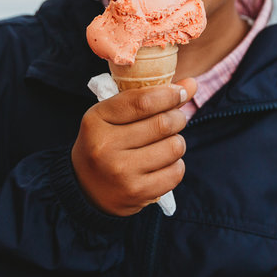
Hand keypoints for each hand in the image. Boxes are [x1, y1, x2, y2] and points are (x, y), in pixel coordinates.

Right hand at [71, 78, 196, 216]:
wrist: (85, 188)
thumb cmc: (105, 142)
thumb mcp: (113, 115)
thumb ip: (148, 97)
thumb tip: (191, 83)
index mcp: (96, 120)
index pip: (143, 102)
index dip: (169, 94)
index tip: (182, 91)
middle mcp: (106, 146)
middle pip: (163, 123)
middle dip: (178, 117)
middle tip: (175, 119)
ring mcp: (121, 172)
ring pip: (174, 147)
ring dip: (177, 142)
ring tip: (166, 143)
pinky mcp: (137, 193)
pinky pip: (176, 172)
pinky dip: (176, 164)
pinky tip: (163, 163)